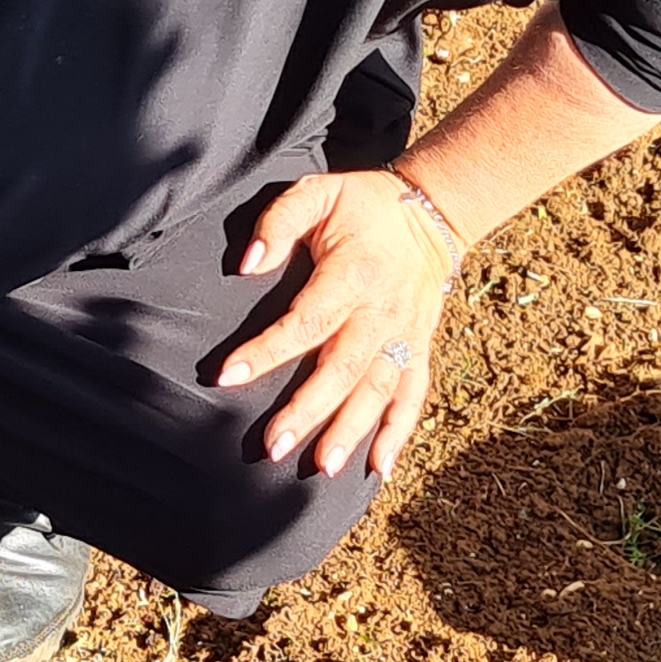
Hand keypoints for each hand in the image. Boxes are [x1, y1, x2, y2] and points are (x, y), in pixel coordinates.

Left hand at [221, 168, 461, 477]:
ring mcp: (405, 334)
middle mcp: (382, 312)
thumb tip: (247, 264)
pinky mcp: (419, 348)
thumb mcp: (318, 192)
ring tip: (321, 468)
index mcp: (354, 274)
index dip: (266, 351)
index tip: (226, 377)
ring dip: (351, 431)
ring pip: (378, 391)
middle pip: (343, 369)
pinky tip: (377, 469)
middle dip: (308, 411)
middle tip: (272, 446)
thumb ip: (280, 222)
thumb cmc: (362, 205)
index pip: (306, 320)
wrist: (434, 212)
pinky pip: (412, 396)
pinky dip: (399, 433)